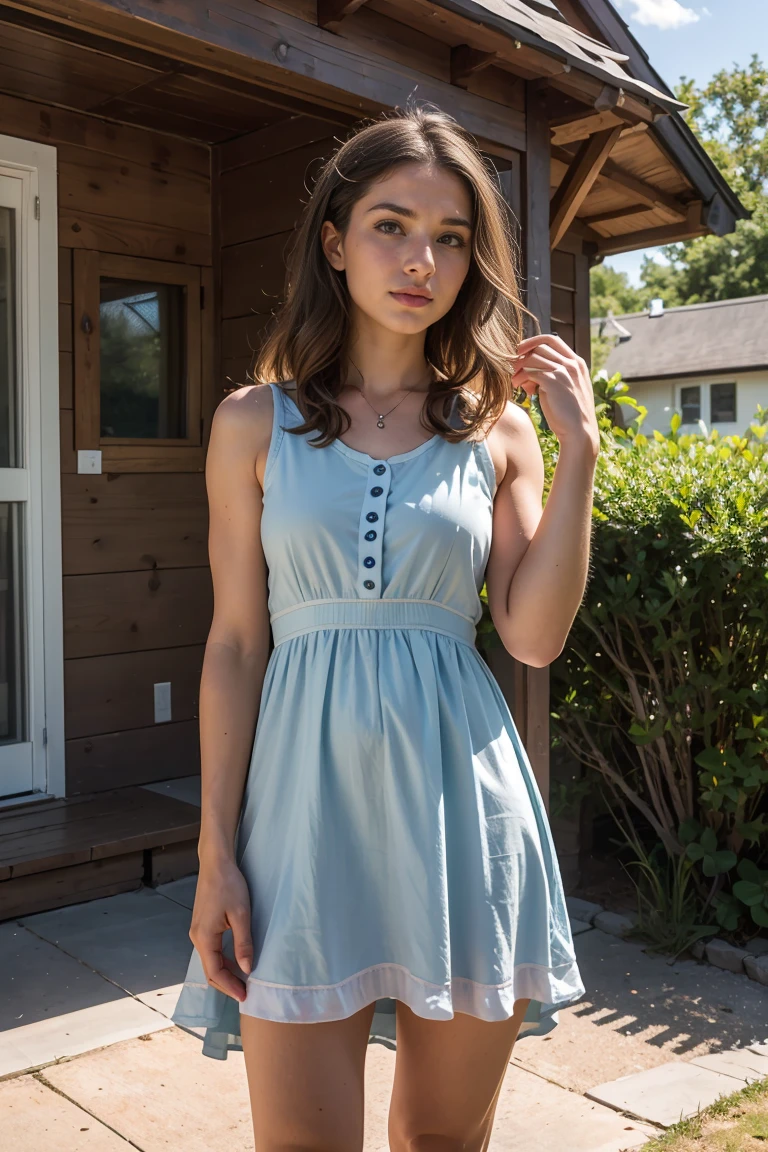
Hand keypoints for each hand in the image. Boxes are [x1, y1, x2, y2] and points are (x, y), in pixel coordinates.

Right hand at [189, 858, 253, 1002]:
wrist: (215, 862)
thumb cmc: (229, 885)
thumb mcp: (241, 914)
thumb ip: (243, 943)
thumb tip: (247, 969)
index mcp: (204, 937)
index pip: (214, 972)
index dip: (230, 986)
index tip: (245, 996)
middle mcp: (196, 937)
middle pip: (210, 970)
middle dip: (227, 984)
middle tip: (246, 992)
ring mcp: (198, 931)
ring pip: (210, 960)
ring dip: (226, 972)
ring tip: (243, 980)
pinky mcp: (202, 925)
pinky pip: (211, 950)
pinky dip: (223, 960)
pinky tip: (236, 961)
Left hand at [510, 334, 599, 454]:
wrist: (579, 432)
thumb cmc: (569, 415)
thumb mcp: (565, 390)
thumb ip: (552, 377)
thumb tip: (528, 374)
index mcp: (577, 363)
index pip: (552, 339)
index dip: (533, 342)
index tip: (521, 352)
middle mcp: (572, 364)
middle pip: (540, 346)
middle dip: (523, 355)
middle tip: (513, 367)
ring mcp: (563, 371)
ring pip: (532, 357)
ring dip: (519, 368)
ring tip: (515, 382)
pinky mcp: (553, 381)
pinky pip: (530, 371)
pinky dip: (521, 378)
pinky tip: (520, 389)